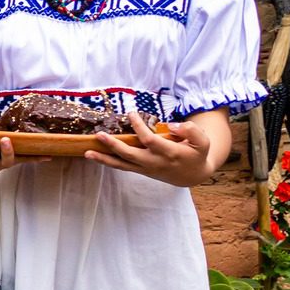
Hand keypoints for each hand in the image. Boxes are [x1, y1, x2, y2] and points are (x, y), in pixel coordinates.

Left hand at [87, 112, 215, 185]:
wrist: (193, 175)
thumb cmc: (196, 154)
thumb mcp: (202, 141)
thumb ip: (191, 131)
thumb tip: (171, 125)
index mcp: (169, 153)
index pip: (149, 140)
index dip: (139, 127)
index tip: (131, 113)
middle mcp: (154, 162)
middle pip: (130, 155)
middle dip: (113, 145)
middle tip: (99, 135)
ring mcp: (145, 168)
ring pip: (122, 165)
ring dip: (103, 159)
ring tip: (86, 153)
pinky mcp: (140, 170)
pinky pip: (122, 167)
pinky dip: (108, 162)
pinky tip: (94, 157)